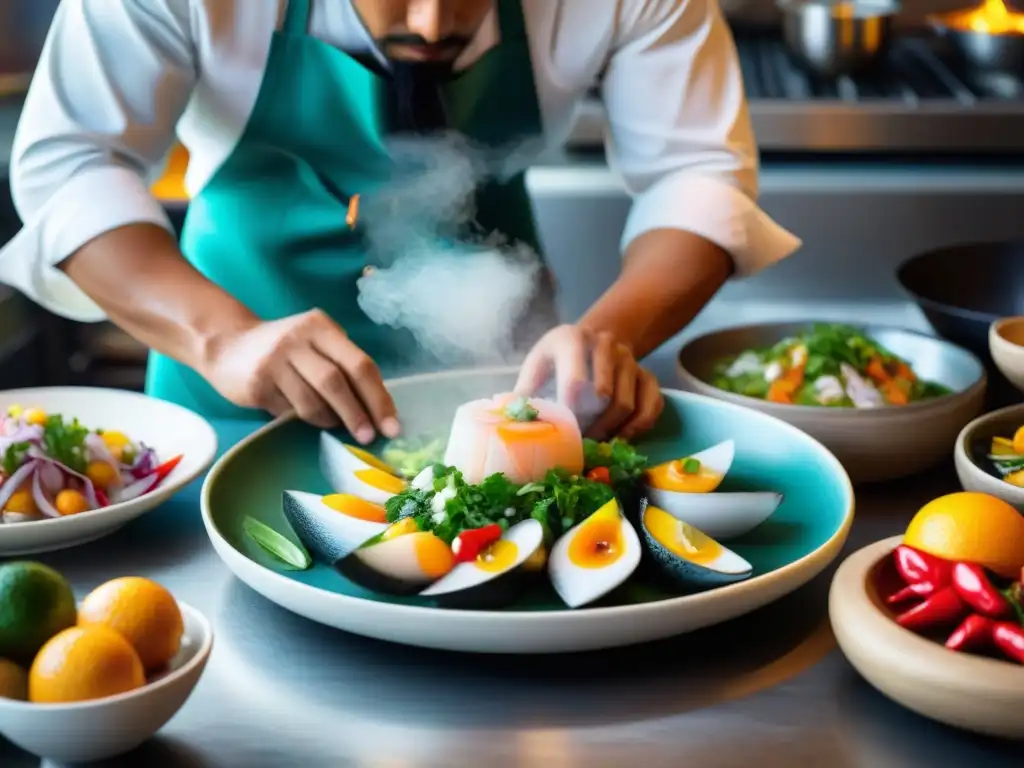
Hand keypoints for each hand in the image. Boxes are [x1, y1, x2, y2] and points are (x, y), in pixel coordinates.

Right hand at [201, 309, 399, 442]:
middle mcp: (298, 339)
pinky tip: (308, 417)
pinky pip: (290, 411)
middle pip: (337, 382)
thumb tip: (378, 408)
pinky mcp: (257, 384)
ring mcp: (275, 361)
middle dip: (359, 414)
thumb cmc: (285, 349)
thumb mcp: (315, 342)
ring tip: (337, 425)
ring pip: (313, 402)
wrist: (226, 344)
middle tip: (370, 437)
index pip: (359, 364)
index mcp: (321, 326)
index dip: (379, 398)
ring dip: (331, 420)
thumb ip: (343, 363)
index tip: (392, 425)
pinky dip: (306, 420)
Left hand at [514, 324, 663, 440]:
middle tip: (580, 442)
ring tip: (596, 442)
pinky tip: (622, 436)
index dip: (570, 409)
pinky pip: (652, 405)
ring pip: (627, 404)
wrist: (597, 336)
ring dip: (611, 429)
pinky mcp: (648, 374)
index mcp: (572, 339)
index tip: (564, 428)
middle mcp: (606, 344)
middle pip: (604, 395)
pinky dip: (639, 426)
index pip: (575, 379)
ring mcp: (630, 359)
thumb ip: (526, 388)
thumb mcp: (539, 363)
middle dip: (591, 425)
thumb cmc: (560, 356)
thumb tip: (511, 420)